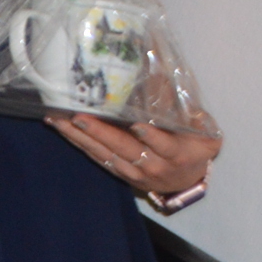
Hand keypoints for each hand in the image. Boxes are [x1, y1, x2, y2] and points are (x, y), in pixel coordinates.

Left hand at [48, 112, 219, 199]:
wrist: (187, 182)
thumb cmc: (195, 148)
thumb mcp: (203, 131)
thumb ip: (190, 111)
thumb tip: (165, 79)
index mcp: (177, 154)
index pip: (164, 145)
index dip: (152, 137)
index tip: (138, 126)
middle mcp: (153, 165)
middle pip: (125, 149)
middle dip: (101, 133)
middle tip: (79, 117)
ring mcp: (133, 171)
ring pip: (104, 154)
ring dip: (80, 138)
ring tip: (58, 120)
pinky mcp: (119, 172)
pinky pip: (96, 157)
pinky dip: (77, 143)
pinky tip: (61, 128)